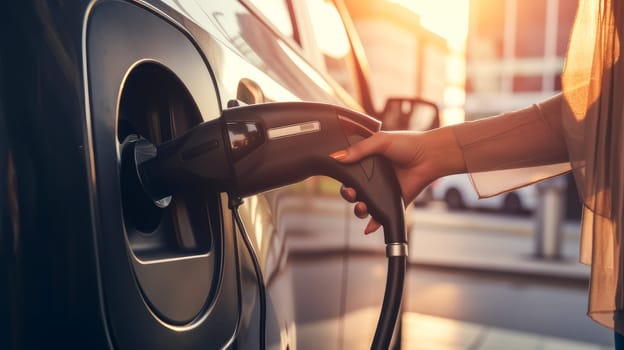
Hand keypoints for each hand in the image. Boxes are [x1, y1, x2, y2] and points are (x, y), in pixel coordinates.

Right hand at [330, 128, 464, 233]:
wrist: (430, 156)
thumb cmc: (408, 144)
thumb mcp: (380, 141)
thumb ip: (359, 149)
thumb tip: (336, 157)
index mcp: (367, 162)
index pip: (348, 172)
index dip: (343, 178)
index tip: (342, 181)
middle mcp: (373, 178)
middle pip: (353, 191)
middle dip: (349, 195)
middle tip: (352, 194)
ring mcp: (382, 191)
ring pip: (364, 205)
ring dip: (359, 209)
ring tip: (362, 207)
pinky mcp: (393, 202)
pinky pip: (380, 216)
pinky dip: (373, 224)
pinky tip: (368, 228)